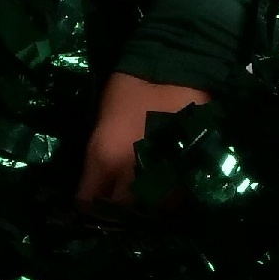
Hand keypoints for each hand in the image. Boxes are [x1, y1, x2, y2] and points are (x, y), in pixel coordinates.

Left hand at [78, 74, 211, 203]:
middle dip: (120, 214)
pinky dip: (172, 198)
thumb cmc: (131, 86)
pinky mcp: (189, 170)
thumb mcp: (102, 123)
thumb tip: (103, 185)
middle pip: (123, 213)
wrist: (177, 66)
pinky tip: (169, 189)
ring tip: (147, 200)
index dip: (90, 208)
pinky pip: (178, 197)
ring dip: (149, 208)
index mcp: (104, 157)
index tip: (93, 205)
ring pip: (154, 210)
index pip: (89, 203)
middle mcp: (132, 173)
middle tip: (121, 206)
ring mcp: (164, 174)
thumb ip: (100, 158)